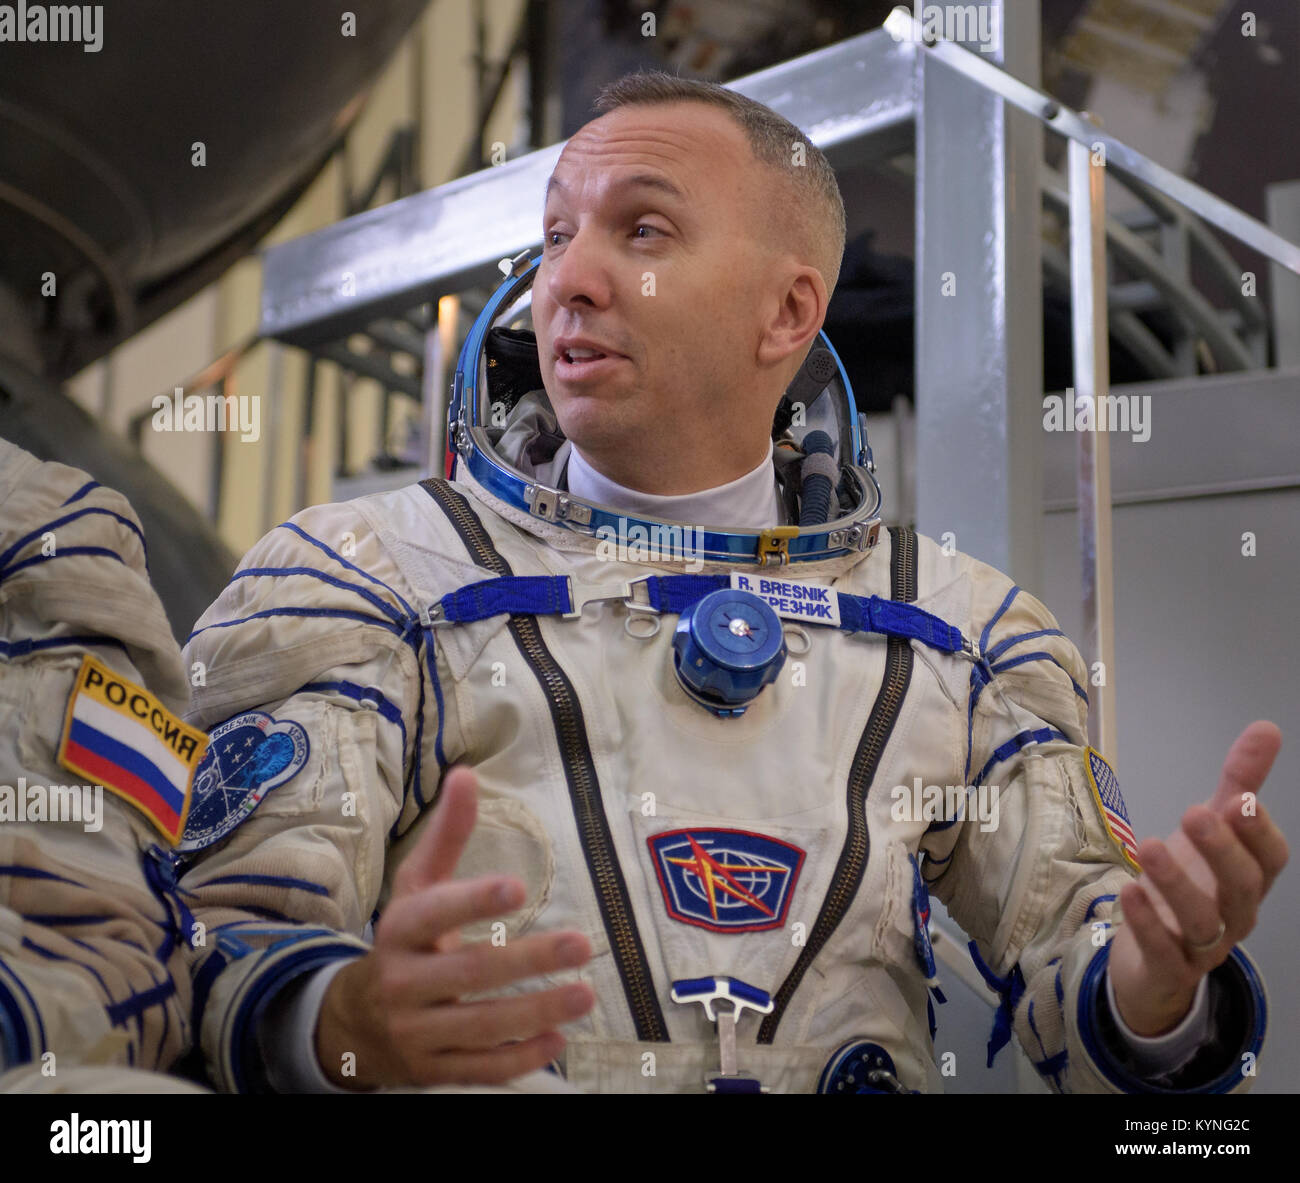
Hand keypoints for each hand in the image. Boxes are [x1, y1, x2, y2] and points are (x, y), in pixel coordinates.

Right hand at [316, 764, 594, 1087]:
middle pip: (467, 973)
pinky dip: (519, 1059)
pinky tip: (558, 1040)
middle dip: (526, 961)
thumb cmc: (404, 939)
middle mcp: (403, 982)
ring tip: (585, 993)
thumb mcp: (417, 885)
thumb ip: (447, 835)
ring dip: (535, 1011)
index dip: (472, 901)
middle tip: (581, 943)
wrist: (353, 1023)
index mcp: (400, 930)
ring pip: (479, 1026)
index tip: (517, 887)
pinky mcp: (433, 1070)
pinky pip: (479, 1068)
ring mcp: (416, 1032)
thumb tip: (466, 773)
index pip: (433, 913)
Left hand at [1108, 721, 1287, 1035]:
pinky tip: (1129, 891)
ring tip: (1149, 845)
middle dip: (1222, 851)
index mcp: (1248, 880)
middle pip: (1242, 888)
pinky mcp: (1167, 968)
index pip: (1270, 860)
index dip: (1259, 833)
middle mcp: (1234, 915)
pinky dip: (1147, 924)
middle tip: (1194, 813)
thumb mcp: (1212, 831)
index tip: (1241, 799)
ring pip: (1203, 922)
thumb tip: (1267, 728)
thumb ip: (1238, 782)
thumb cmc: (1191, 885)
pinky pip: (1164, 952)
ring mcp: (1202, 946)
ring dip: (1178, 884)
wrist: (1155, 961)